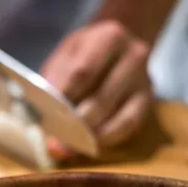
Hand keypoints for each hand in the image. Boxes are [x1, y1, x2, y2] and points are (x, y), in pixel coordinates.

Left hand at [41, 20, 152, 158]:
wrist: (119, 44)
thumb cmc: (84, 52)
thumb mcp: (66, 54)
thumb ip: (55, 78)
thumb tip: (40, 109)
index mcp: (108, 38)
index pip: (83, 72)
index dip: (63, 97)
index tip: (45, 115)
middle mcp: (133, 56)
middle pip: (101, 98)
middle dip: (75, 124)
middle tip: (53, 141)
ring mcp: (144, 81)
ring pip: (117, 116)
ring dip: (89, 136)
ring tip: (66, 148)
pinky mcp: (147, 101)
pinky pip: (129, 126)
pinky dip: (107, 139)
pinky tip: (88, 146)